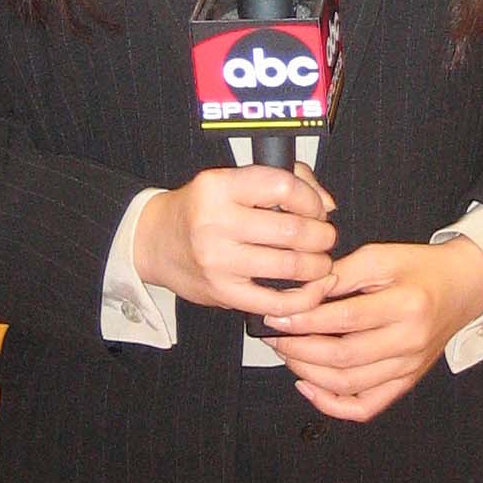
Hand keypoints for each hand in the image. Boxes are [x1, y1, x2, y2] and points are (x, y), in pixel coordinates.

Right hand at [134, 164, 336, 316]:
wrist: (156, 242)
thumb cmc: (200, 210)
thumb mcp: (232, 181)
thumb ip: (284, 180)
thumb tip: (326, 204)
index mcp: (219, 187)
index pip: (283, 187)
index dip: (311, 199)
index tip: (317, 208)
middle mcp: (216, 223)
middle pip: (293, 230)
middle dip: (322, 236)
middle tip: (324, 238)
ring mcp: (218, 261)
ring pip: (291, 266)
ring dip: (318, 265)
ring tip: (319, 261)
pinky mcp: (223, 293)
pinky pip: (277, 302)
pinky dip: (305, 298)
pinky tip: (312, 288)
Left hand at [262, 237, 482, 423]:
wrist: (463, 287)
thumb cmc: (421, 270)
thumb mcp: (381, 257)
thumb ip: (340, 275)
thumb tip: (298, 296)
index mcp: (407, 306)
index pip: (345, 319)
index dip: (304, 321)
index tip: (275, 317)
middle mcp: (410, 342)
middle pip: (343, 358)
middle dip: (299, 349)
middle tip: (274, 336)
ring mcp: (408, 368)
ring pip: (348, 385)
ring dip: (308, 372)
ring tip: (287, 353)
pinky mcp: (405, 382)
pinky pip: (366, 407)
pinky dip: (332, 404)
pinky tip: (308, 386)